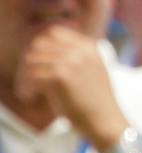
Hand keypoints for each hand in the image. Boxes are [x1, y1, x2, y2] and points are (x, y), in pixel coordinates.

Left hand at [14, 26, 128, 148]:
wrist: (105, 119)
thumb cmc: (96, 100)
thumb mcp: (92, 70)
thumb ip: (75, 57)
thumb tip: (45, 53)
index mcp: (88, 46)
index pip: (54, 33)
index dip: (41, 47)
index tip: (37, 63)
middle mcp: (80, 50)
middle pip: (38, 45)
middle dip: (29, 62)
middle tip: (29, 79)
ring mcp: (71, 61)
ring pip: (31, 61)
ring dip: (25, 76)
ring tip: (29, 90)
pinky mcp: (61, 76)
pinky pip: (32, 76)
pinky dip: (27, 88)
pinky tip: (31, 97)